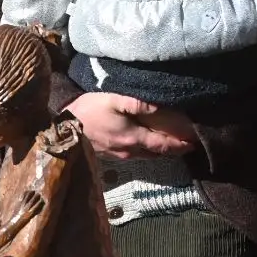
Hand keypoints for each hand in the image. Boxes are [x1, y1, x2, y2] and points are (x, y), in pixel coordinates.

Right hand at [68, 92, 197, 159]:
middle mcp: (129, 151)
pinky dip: (145, 151)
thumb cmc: (88, 111)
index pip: (164, 145)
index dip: (181, 145)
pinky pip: (133, 155)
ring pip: (145, 156)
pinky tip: (143, 144)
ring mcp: (118, 156)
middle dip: (173, 149)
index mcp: (133, 138)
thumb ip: (138, 104)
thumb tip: (161, 108)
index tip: (195, 143)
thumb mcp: (113, 100)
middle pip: (157, 153)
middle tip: (187, 144)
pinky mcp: (108, 155)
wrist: (61, 127)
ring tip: (169, 144)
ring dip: (159, 151)